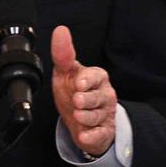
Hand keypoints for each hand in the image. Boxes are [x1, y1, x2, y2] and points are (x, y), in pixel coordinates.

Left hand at [50, 25, 116, 156]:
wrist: (82, 121)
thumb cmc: (74, 92)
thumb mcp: (66, 73)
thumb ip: (63, 54)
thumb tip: (60, 30)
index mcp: (96, 77)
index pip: (96, 75)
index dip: (88, 80)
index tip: (79, 83)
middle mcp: (104, 94)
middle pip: (98, 97)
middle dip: (87, 99)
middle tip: (77, 100)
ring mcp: (105, 114)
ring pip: (98, 116)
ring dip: (87, 117)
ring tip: (78, 116)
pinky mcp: (104, 132)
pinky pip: (100, 135)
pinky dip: (92, 137)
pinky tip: (85, 136)